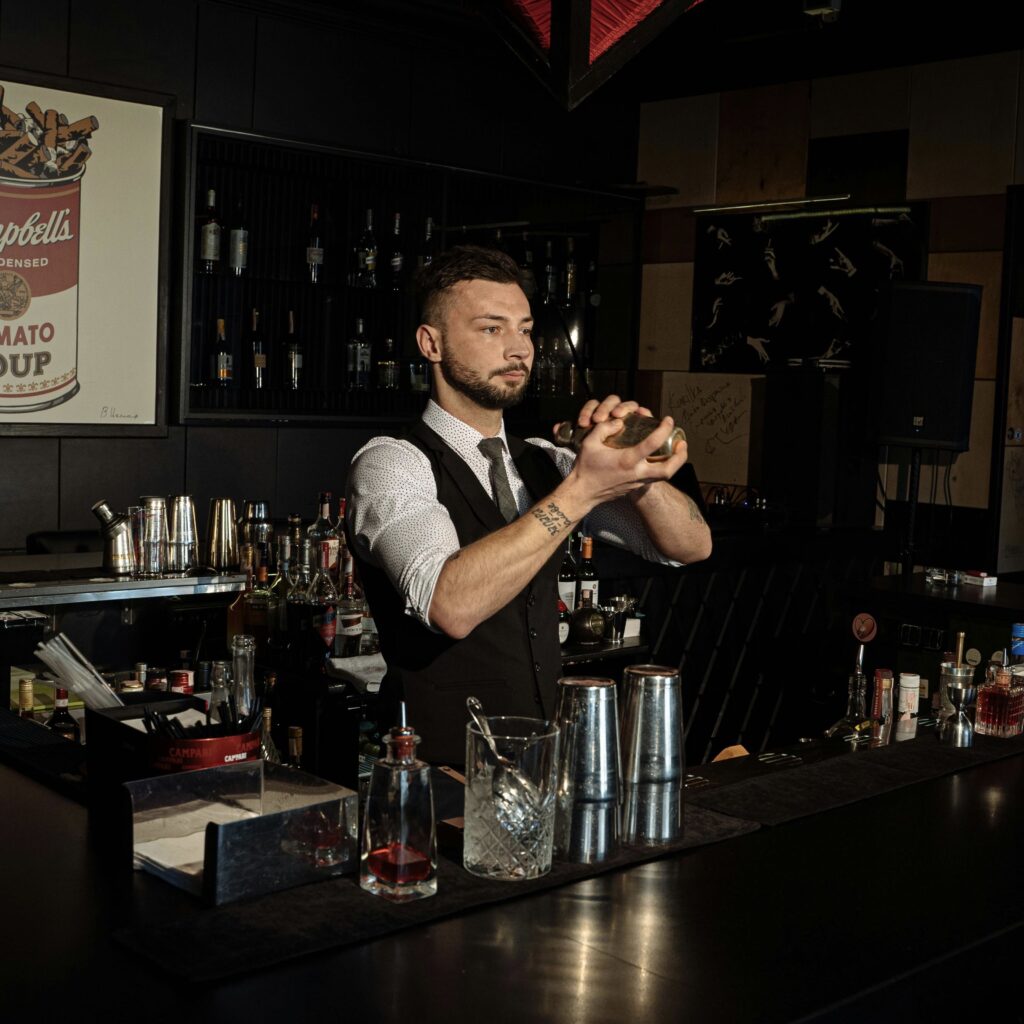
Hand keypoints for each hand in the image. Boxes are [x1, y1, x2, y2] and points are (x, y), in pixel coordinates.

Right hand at [556, 395, 688, 514]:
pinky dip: (661, 468)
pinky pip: (654, 478)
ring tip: (677, 451)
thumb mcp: (590, 443)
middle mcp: (636, 473)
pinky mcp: (635, 487)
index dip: (664, 429)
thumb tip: (620, 422)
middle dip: (680, 456)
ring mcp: (637, 482)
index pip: (652, 443)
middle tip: (683, 443)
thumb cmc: (585, 468)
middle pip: (668, 469)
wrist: (583, 492)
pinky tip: (659, 459)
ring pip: (665, 476)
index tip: (668, 420)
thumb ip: (605, 428)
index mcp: (627, 460)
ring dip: (675, 464)